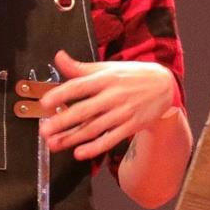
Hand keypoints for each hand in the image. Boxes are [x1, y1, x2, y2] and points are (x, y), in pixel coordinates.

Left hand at [41, 51, 183, 161]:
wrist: (165, 86)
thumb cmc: (132, 76)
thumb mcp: (107, 68)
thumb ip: (81, 67)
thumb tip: (59, 56)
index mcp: (105, 79)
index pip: (79, 86)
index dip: (61, 94)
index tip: (45, 102)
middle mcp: (113, 96)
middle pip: (84, 111)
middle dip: (62, 122)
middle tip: (45, 130)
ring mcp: (122, 113)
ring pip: (94, 128)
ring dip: (73, 138)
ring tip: (54, 144)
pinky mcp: (131, 126)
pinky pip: (111, 139)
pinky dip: (95, 147)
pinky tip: (80, 153)